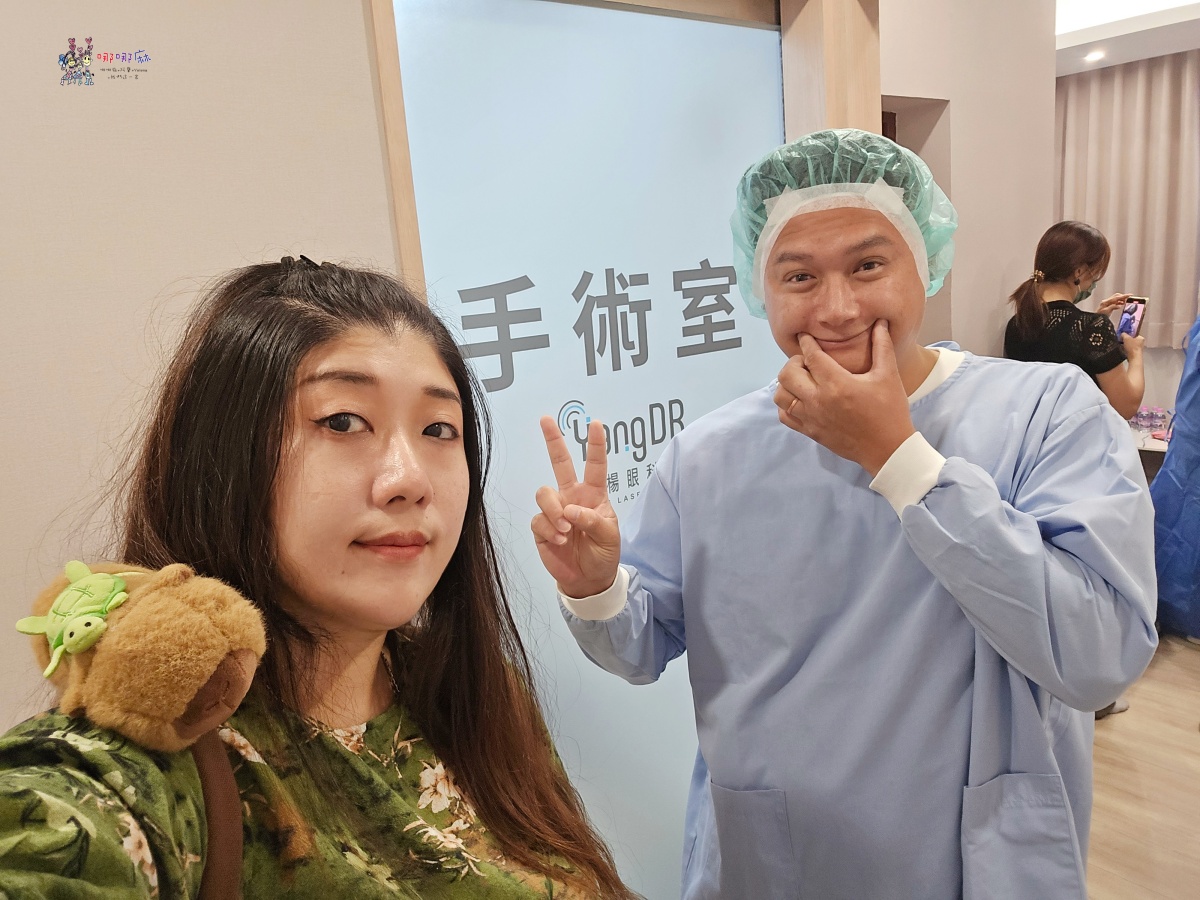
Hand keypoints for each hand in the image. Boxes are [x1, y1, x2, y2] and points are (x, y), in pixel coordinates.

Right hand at [531, 416, 620, 598]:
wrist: (588, 580)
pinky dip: (550, 530)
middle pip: (560, 463)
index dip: (596, 445)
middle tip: (545, 419)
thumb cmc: (603, 553)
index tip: (596, 424)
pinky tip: (561, 541)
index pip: (594, 466)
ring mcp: (555, 510)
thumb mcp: (609, 537)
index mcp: (593, 495)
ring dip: (554, 510)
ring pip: (544, 493)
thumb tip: (570, 510)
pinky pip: (539, 519)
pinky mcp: (542, 527)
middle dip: (553, 440)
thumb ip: (593, 521)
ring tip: (567, 531)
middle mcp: (572, 497)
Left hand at [774, 320, 915, 475]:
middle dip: (794, 362)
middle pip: (787, 374)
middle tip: (807, 361)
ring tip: (803, 380)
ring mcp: (811, 418)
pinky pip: (784, 416)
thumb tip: (880, 322)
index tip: (806, 336)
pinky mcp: (809, 432)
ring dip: (787, 384)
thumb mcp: (888, 376)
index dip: (806, 342)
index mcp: (837, 384)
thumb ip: (882, 346)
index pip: (811, 356)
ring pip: (780, 395)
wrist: (887, 449)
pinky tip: (802, 399)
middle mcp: (819, 401)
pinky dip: (787, 405)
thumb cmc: (890, 411)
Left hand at [1097, 293, 1132, 316]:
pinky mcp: (1108, 305)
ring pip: (1116, 298)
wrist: (1095, 319)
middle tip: (1129, 298)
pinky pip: (1115, 302)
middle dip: (1123, 296)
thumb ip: (1112, 307)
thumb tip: (1118, 305)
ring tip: (1126, 301)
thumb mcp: (1106, 312)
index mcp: (1106, 302)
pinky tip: (1122, 304)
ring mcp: (1107, 303)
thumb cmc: (1099, 316)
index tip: (1129, 295)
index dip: (1123, 296)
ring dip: (1121, 299)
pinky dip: (1119, 302)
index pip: (1116, 297)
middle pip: (1116, 296)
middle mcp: (1106, 301)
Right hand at [1119, 332, 1144, 357]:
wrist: (1133, 358)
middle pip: (1131, 340)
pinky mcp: (1135, 353)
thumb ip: (1124, 334)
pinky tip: (1122, 350)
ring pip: (1129, 345)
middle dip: (1126, 340)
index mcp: (1141, 338)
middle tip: (1121, 341)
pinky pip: (1129, 349)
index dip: (1128, 334)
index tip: (1123, 336)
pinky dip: (1125, 349)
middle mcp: (1141, 343)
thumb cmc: (1132, 347)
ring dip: (1125, 345)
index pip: (1133, 334)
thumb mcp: (1126, 338)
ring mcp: (1138, 349)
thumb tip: (1122, 334)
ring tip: (1121, 346)